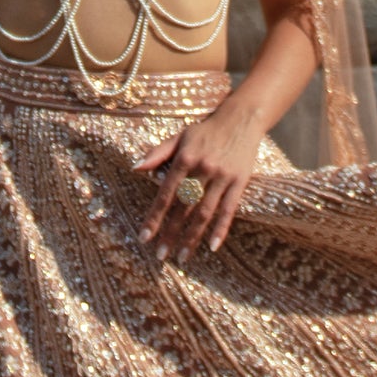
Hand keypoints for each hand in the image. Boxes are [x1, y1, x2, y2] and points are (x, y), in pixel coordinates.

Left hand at [132, 92, 267, 259]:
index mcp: (184, 159)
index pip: (165, 195)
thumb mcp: (179, 137)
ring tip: (182, 257)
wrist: (241, 119)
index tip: (144, 238)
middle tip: (159, 256)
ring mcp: (222, 177)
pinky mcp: (239, 182)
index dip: (154, 218)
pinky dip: (220, 229)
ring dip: (192, 237)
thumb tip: (135, 169)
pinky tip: (212, 247)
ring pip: (204, 213)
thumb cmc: (206, 130)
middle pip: (183, 208)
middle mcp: (202, 169)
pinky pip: (228, 210)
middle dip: (170, 233)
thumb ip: (157, 154)